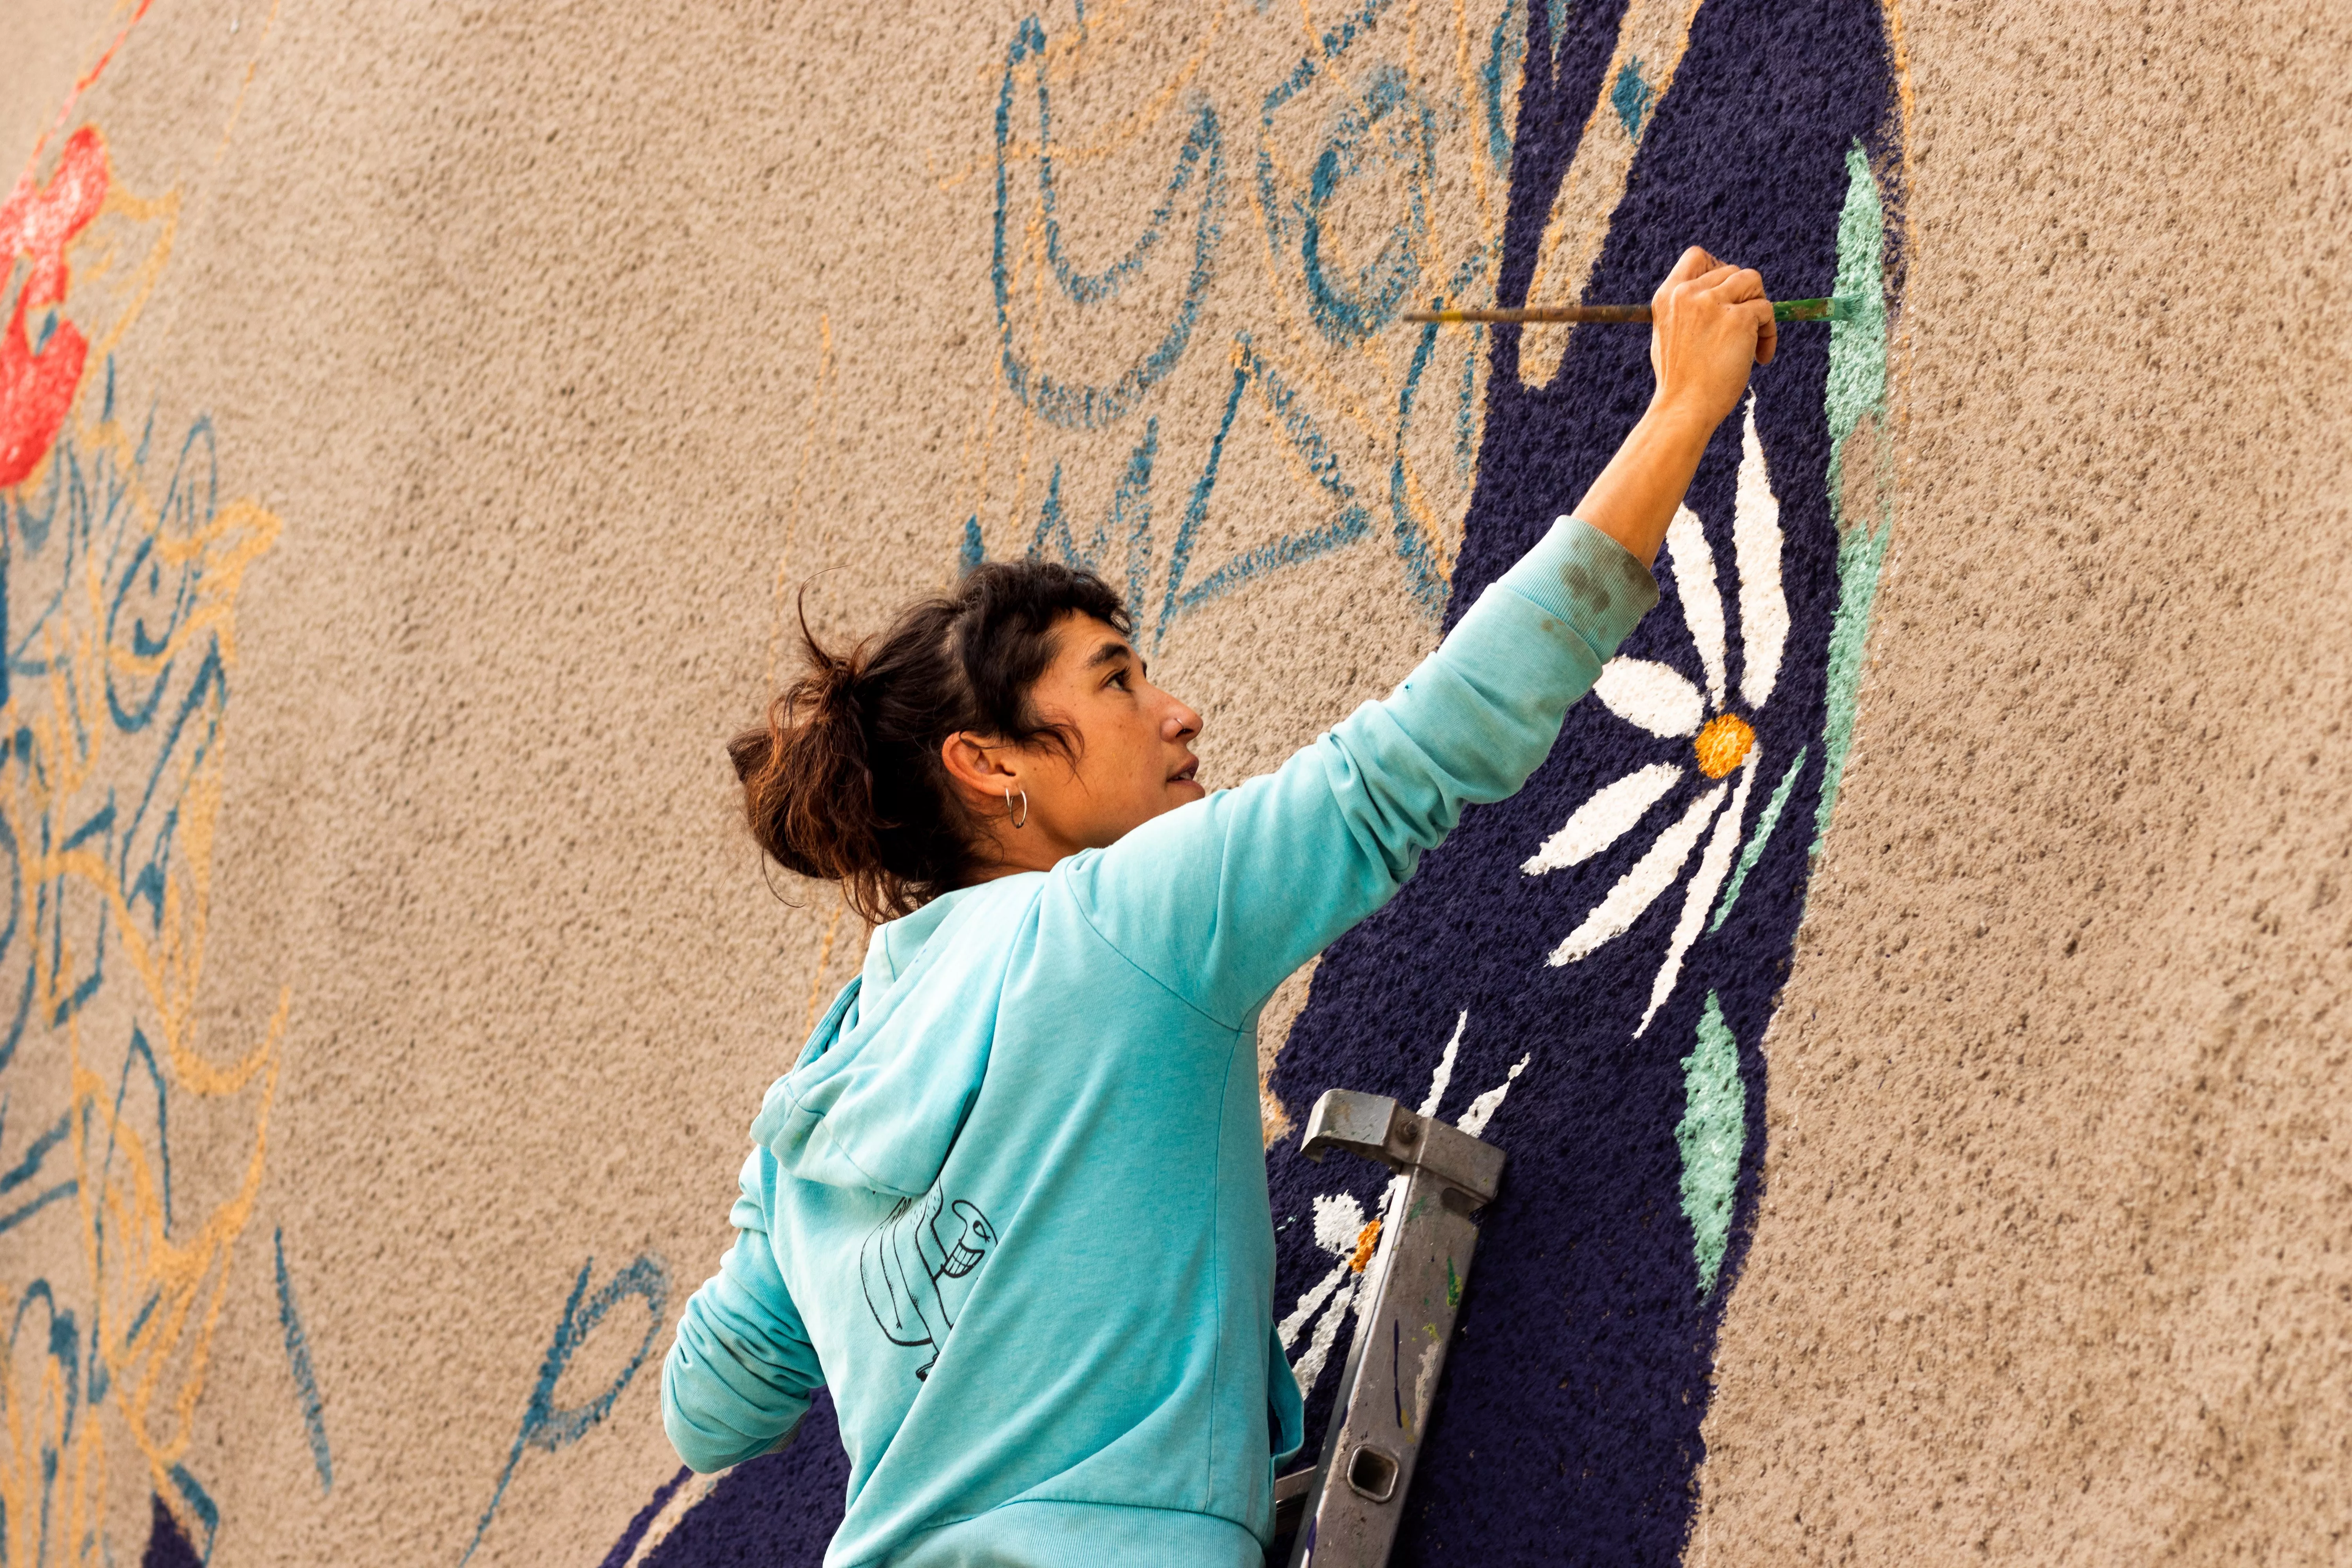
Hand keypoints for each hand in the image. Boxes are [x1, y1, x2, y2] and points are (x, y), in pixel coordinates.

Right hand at [1646, 246, 1775, 431]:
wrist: (1684, 408)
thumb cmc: (1678, 380)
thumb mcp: (1668, 334)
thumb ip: (1687, 309)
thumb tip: (1717, 292)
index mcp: (1668, 295)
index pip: (1697, 256)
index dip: (1718, 267)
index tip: (1728, 291)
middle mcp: (1688, 294)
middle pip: (1732, 271)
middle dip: (1744, 296)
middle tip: (1746, 327)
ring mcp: (1712, 304)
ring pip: (1753, 282)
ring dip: (1760, 308)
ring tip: (1755, 338)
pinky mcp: (1738, 319)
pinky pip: (1766, 311)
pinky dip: (1769, 333)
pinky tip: (1761, 357)